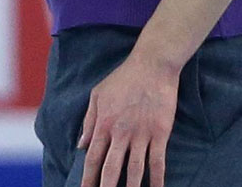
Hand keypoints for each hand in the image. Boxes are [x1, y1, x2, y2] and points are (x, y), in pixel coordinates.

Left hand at [78, 53, 178, 186]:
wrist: (152, 65)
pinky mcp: (160, 132)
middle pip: (111, 169)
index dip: (87, 178)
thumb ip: (89, 121)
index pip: (92, 158)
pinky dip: (158, 178)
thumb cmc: (123, 77)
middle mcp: (121, 133)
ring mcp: (142, 134)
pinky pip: (158, 160)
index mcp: (104, 124)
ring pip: (135, 169)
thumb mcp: (97, 95)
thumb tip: (81, 145)